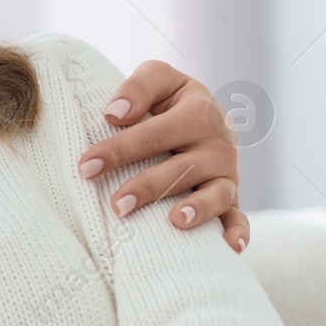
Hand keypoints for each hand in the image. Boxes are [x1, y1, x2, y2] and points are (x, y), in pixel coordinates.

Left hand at [76, 60, 247, 252]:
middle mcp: (217, 144)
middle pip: (182, 167)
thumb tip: (114, 114)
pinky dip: (238, 231)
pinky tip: (229, 247)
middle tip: (116, 205)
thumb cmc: (170, 100)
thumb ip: (138, 88)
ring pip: (215, 194)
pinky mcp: (233, 196)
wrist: (206, 115)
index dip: (119, 149)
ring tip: (174, 221)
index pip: (153, 133)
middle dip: (148, 187)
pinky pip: (239, 216)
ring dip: (196, 209)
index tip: (86, 166)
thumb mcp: (159, 78)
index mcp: (198, 112)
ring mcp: (227, 173)